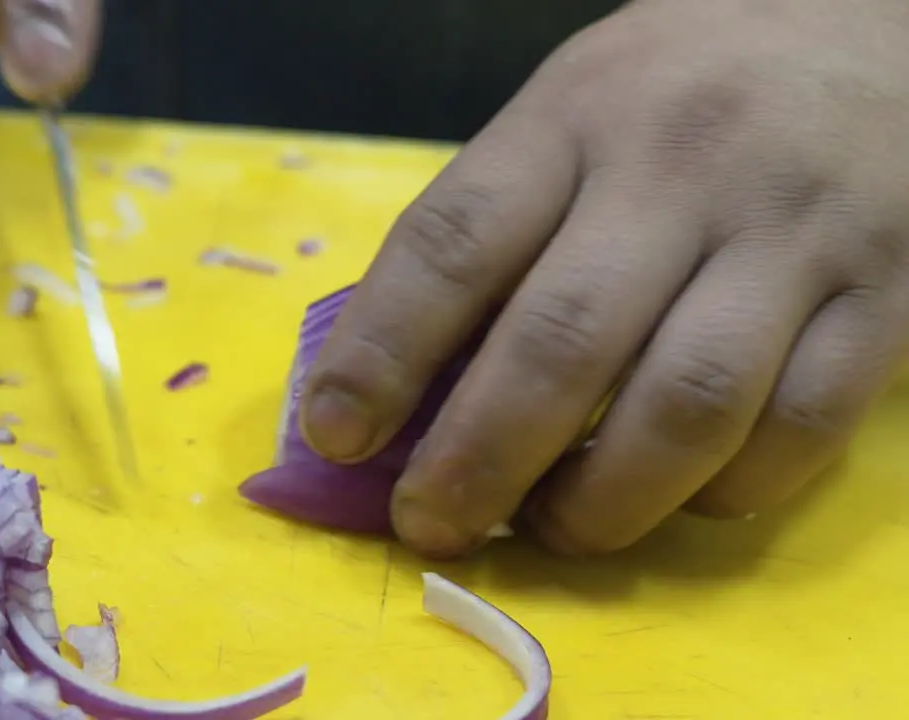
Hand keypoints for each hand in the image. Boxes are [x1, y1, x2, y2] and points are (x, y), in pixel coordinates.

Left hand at [300, 0, 908, 558]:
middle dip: (477, 461)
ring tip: (550, 530)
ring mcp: (794, 234)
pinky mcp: (887, 298)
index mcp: (575, 115)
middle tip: (429, 525)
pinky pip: (798, 431)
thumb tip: (401, 382)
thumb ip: (496, 229)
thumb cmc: (689, 88)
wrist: (881, 33)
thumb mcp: (572, 111)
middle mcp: (682, 169)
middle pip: (561, 343)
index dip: (382, 353)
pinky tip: (676, 500)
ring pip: (685, 405)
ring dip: (599, 502)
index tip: (336, 435)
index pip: (455, 242)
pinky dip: (722, 494)